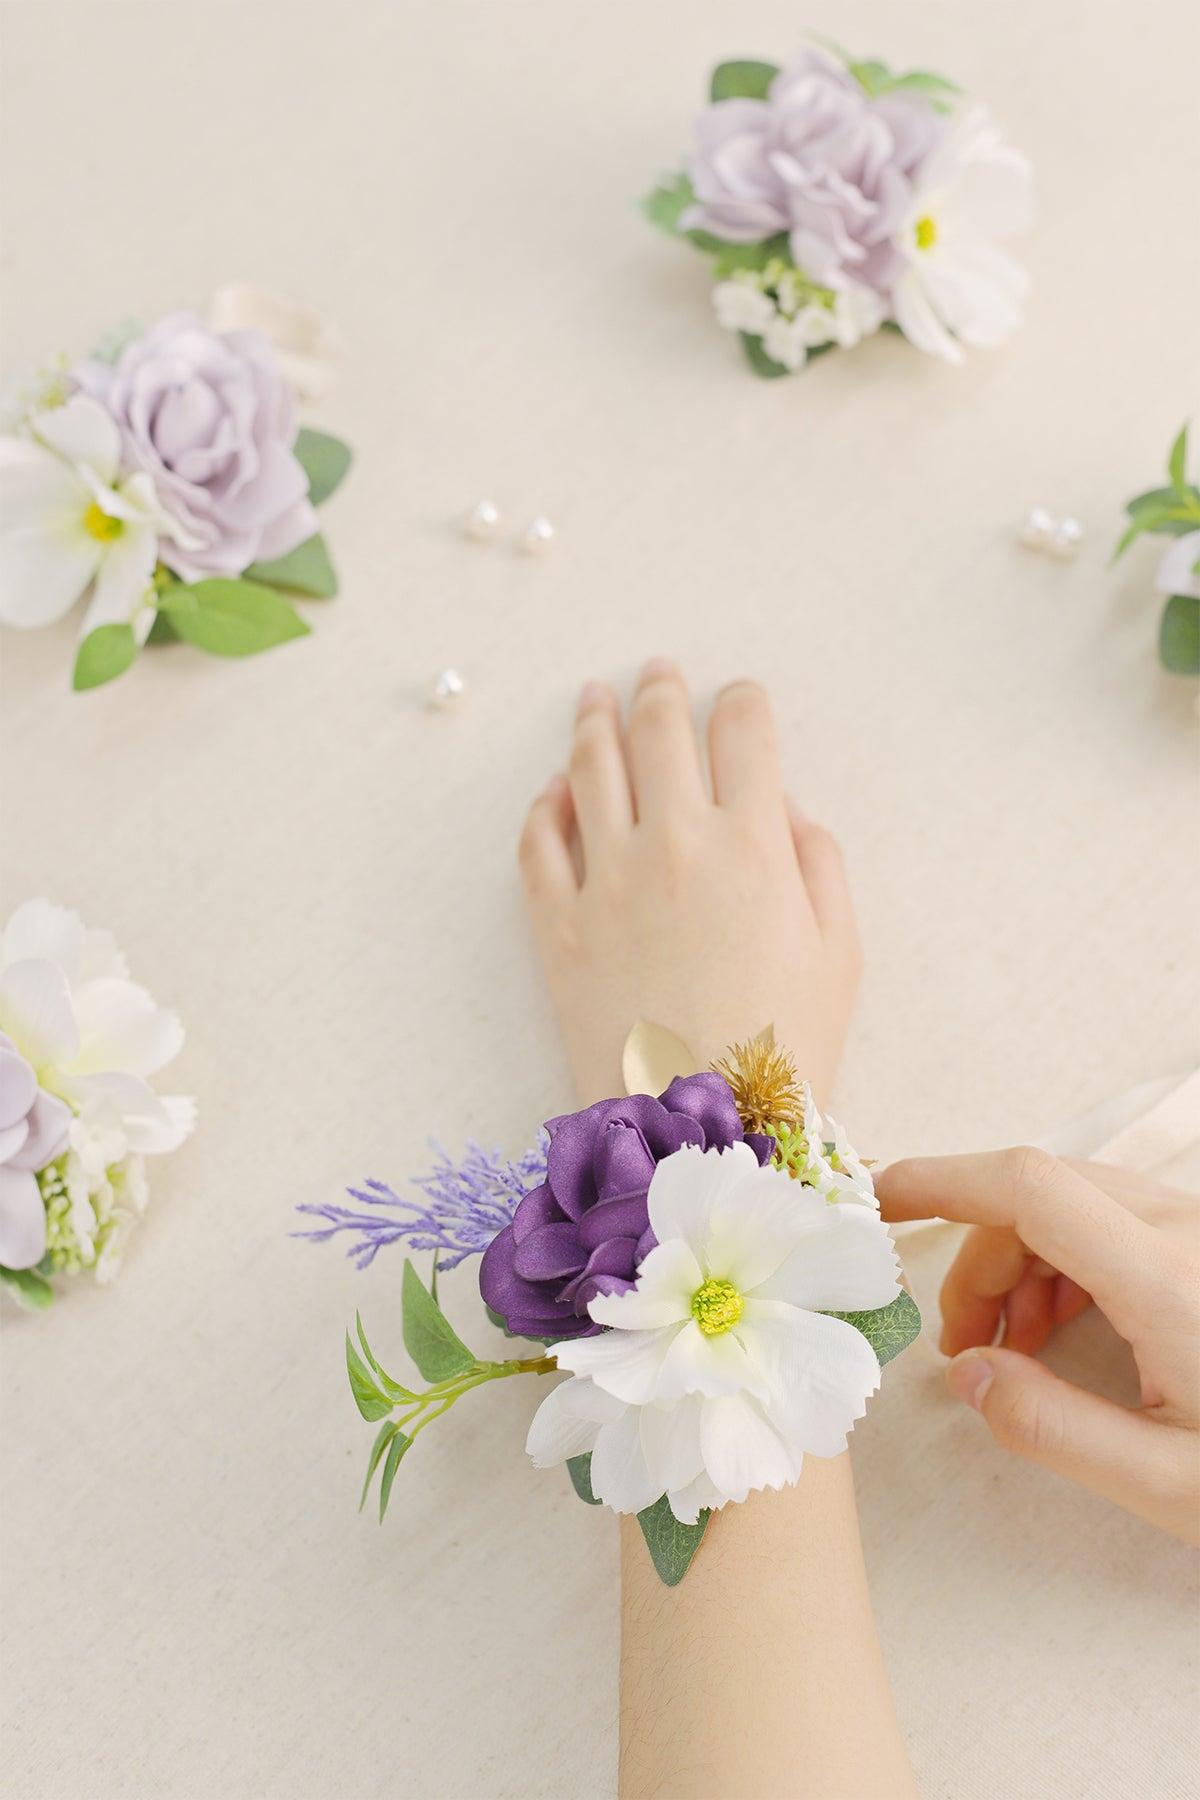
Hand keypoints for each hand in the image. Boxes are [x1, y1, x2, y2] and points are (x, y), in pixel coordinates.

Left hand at [517, 660, 860, 1104]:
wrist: (699, 1132)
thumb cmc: (785, 1049)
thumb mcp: (840, 954)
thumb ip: (817, 864)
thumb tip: (782, 808)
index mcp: (752, 845)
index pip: (744, 733)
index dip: (743, 702)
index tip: (741, 698)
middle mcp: (674, 844)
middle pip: (661, 733)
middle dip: (664, 691)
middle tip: (659, 672)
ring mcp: (607, 880)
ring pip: (592, 770)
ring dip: (596, 723)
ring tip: (597, 699)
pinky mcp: (557, 925)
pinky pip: (539, 844)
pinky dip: (547, 806)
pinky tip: (556, 790)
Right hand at [877, 1149, 1199, 1542]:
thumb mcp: (1169, 1486)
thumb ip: (1054, 1430)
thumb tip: (967, 1378)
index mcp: (1166, 1279)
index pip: (1027, 1186)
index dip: (939, 1177)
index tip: (874, 1198)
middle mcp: (1185, 1231)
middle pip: (1041, 1193)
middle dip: (977, 1253)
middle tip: (960, 1346)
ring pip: (1077, 1203)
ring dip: (1021, 1258)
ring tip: (1012, 1346)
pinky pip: (1117, 1220)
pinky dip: (1067, 1260)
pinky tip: (1068, 1327)